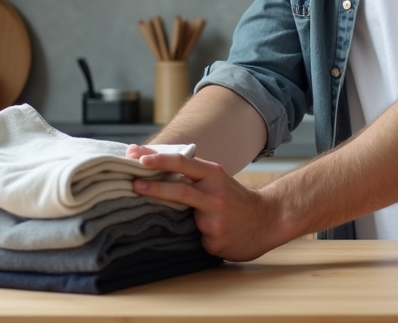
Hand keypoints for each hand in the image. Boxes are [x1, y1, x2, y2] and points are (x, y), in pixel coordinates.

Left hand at [126, 144, 289, 261]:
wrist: (265, 220)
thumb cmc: (232, 198)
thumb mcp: (215, 179)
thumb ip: (189, 175)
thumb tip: (150, 167)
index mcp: (213, 174)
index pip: (182, 162)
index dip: (159, 158)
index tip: (136, 156)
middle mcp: (215, 194)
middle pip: (180, 188)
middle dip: (153, 186)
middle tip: (132, 182)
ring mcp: (215, 218)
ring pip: (183, 215)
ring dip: (169, 211)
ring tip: (159, 207)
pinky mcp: (214, 241)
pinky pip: (193, 237)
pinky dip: (190, 235)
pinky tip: (202, 234)